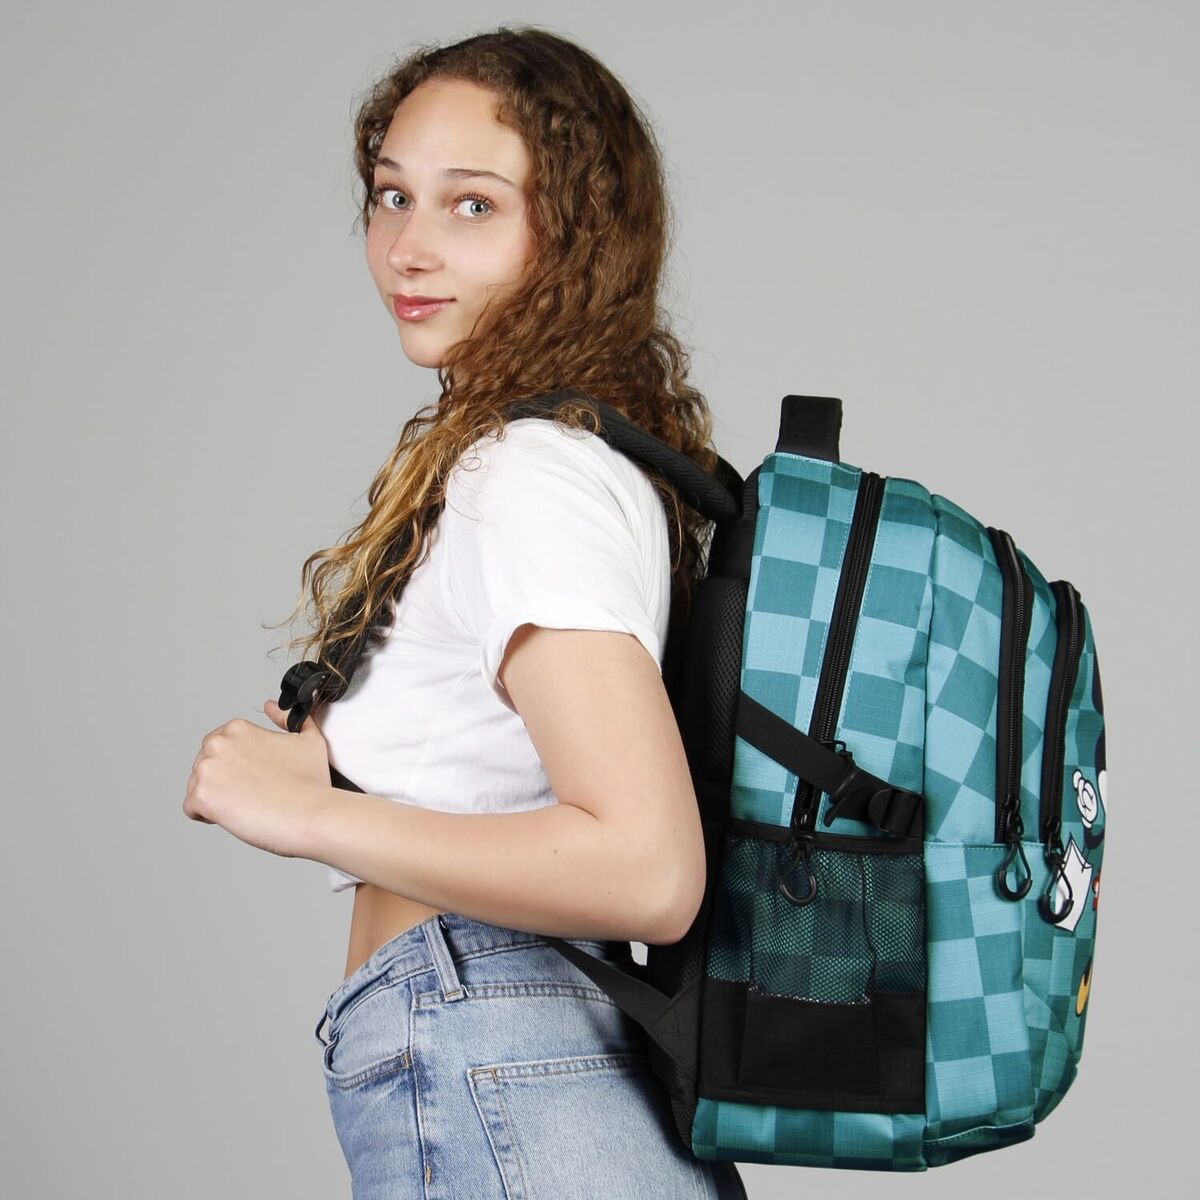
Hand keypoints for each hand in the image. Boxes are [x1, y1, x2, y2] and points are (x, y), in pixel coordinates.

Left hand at [183, 699, 331, 859]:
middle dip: (224, 780)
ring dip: (216, 797)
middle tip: (253, 791)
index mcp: (237, 729)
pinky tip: (234, 814)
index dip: (237, 765)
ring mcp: (206, 771)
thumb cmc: (311, 782)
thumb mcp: (309, 739)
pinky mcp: (200, 797)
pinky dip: (208, 815)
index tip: (255, 775)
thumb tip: (272, 708)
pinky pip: (191, 808)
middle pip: (206, 766)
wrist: (310, 814)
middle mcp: (217, 745)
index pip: (219, 747)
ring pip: (197, 787)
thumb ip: (288, 718)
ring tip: (246, 804)